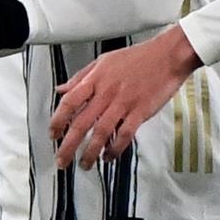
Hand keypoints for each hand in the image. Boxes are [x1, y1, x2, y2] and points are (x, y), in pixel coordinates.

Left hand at [49, 25, 201, 169]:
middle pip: (81, 123)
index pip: (69, 102)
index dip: (58, 120)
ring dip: (90, 152)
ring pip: (101, 133)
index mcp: (96, 79)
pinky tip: (109, 156)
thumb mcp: (103, 61)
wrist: (167, 55)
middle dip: (68, 146)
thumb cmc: (137, 57)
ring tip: (84, 164)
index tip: (53, 134)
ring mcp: (123, 103)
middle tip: (62, 160)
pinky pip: (124, 135)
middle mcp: (106, 92)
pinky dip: (115, 149)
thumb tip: (62, 89)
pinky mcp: (140, 112)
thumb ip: (80, 77)